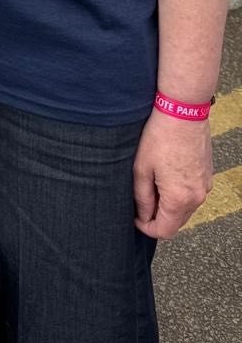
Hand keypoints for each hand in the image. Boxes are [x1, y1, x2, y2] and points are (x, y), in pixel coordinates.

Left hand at [133, 108, 213, 238]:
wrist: (183, 112)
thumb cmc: (160, 136)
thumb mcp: (141, 168)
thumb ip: (142, 197)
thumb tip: (142, 215)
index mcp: (179, 199)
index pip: (164, 230)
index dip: (146, 228)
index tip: (135, 218)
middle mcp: (197, 197)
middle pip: (176, 221)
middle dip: (157, 216)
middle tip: (141, 200)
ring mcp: (205, 186)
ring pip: (185, 208)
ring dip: (168, 204)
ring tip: (152, 183)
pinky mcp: (207, 175)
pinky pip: (192, 194)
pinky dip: (179, 193)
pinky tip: (165, 174)